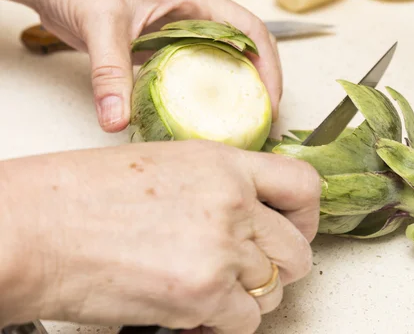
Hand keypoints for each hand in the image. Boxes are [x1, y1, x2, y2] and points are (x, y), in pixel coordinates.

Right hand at [0, 140, 320, 332]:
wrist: (36, 228)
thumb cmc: (83, 195)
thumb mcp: (169, 166)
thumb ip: (221, 186)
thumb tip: (255, 215)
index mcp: (224, 164)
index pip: (303, 186)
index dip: (308, 215)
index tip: (298, 228)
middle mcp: (231, 203)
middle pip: (297, 249)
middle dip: (278, 266)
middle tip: (251, 271)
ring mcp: (220, 249)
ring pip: (273, 290)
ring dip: (249, 297)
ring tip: (212, 289)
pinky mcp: (202, 294)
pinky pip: (246, 322)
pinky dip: (226, 323)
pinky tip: (198, 311)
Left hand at [14, 0, 282, 131]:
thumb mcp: (100, 20)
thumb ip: (110, 71)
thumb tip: (117, 119)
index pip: (250, 31)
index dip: (268, 67)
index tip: (269, 103)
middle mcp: (191, 15)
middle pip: (243, 51)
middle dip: (258, 85)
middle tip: (259, 123)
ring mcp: (174, 32)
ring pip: (218, 64)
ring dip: (231, 93)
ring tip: (236, 126)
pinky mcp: (156, 48)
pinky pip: (188, 74)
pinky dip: (198, 96)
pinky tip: (196, 118)